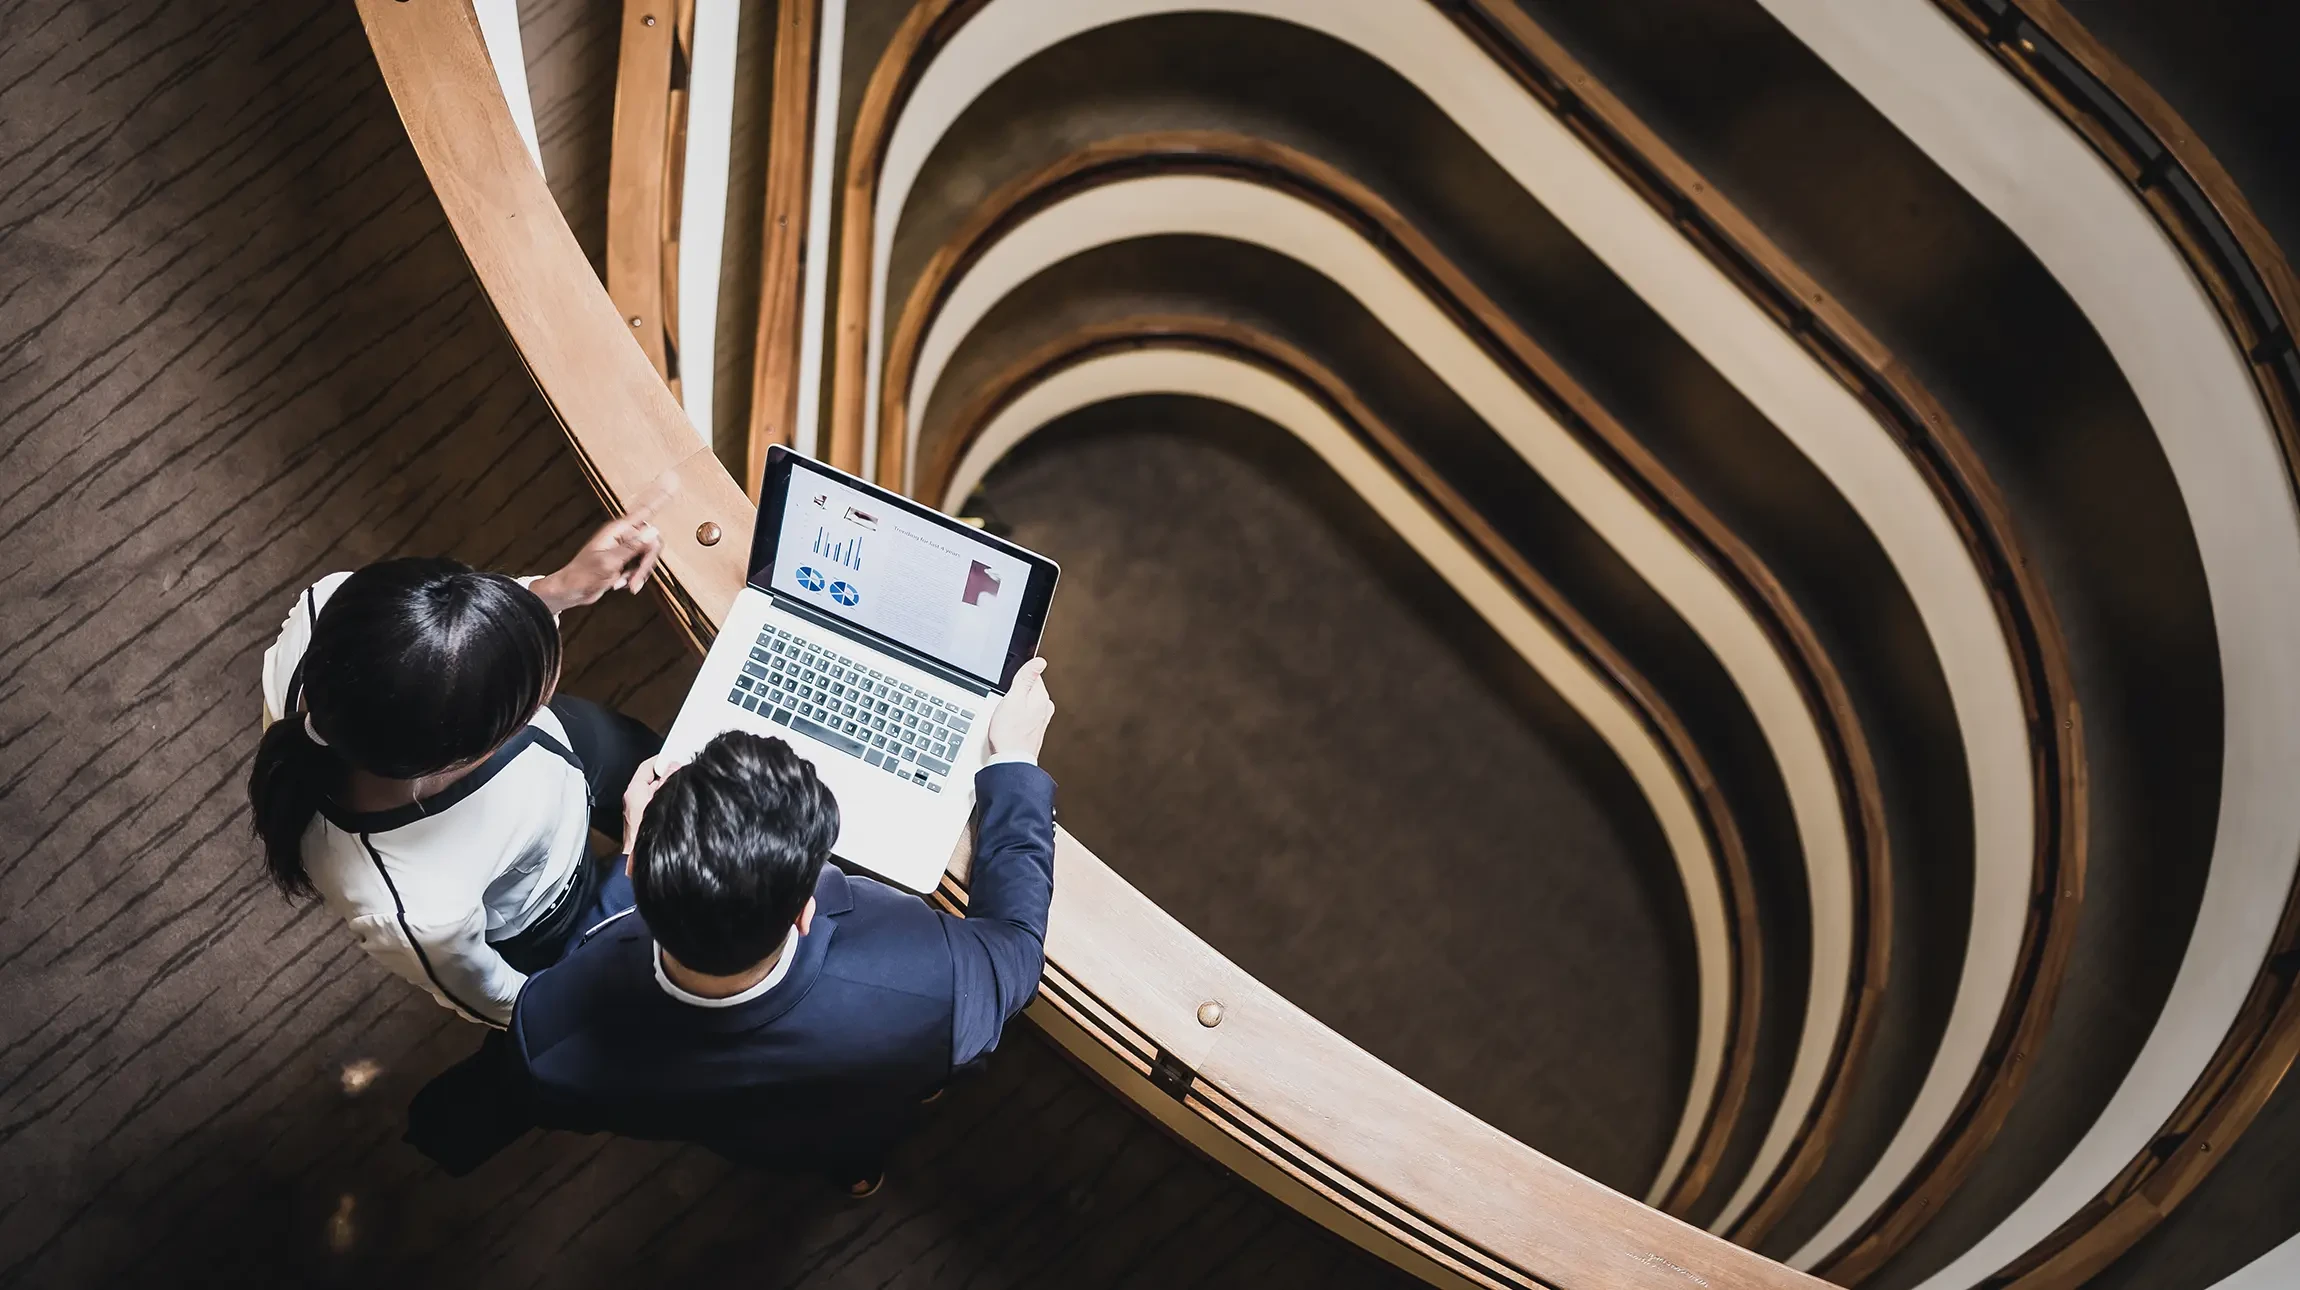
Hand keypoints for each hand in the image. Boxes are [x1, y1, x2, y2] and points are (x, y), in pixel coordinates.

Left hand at [532, 508, 664, 613]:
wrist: (571, 591)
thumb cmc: (582, 575)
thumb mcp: (609, 561)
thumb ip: (633, 546)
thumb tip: (652, 531)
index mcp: (617, 530)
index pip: (644, 510)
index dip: (659, 497)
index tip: (671, 482)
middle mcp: (622, 536)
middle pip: (651, 542)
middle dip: (646, 564)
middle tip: (636, 578)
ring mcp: (623, 548)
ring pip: (647, 557)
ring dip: (639, 573)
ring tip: (625, 582)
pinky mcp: (624, 560)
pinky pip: (640, 566)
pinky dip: (634, 577)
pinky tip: (621, 583)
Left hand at [621, 753, 686, 857]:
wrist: (643, 858)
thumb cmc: (647, 832)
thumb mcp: (662, 798)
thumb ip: (669, 779)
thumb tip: (674, 766)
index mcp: (634, 791)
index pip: (646, 767)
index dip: (661, 759)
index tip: (674, 756)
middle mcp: (633, 800)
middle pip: (652, 780)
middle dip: (667, 776)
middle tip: (683, 774)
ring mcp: (638, 813)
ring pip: (655, 794)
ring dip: (668, 791)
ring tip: (682, 790)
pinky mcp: (643, 823)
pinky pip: (655, 806)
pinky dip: (665, 804)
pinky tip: (677, 806)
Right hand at [986, 658, 1053, 763]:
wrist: (1010, 761)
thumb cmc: (1009, 733)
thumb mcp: (1013, 699)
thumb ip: (1026, 678)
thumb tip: (1040, 661)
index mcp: (1042, 697)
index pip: (1032, 676)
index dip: (1016, 680)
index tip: (1009, 689)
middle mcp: (1045, 708)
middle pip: (1028, 689)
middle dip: (1015, 694)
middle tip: (1005, 706)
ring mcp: (1041, 720)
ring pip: (1025, 703)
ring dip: (1015, 707)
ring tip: (1006, 718)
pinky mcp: (1034, 730)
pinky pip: (1024, 716)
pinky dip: (1016, 718)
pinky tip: (1008, 725)